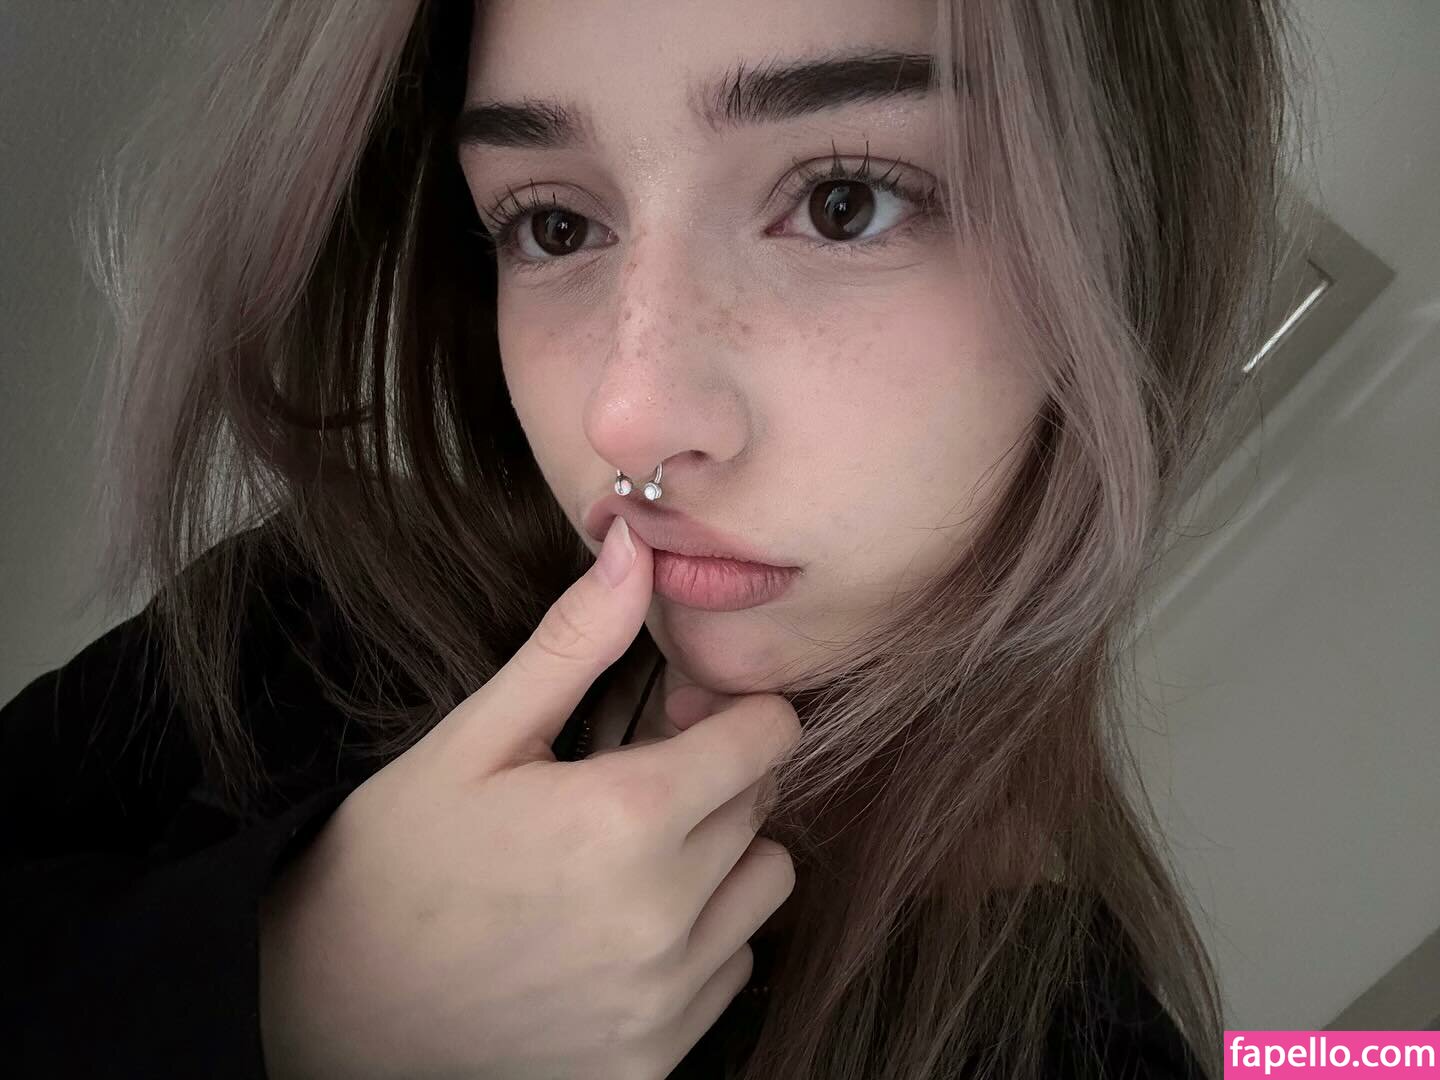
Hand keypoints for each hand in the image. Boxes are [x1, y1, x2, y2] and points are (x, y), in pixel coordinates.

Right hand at [258, 516, 799, 1079]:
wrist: (327, 1009)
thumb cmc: (393, 858)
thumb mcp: (475, 738)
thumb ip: (572, 643)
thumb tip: (635, 546)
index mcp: (627, 818)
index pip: (768, 737)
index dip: (734, 711)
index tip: (684, 716)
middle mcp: (664, 915)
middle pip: (763, 806)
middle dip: (717, 778)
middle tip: (634, 782)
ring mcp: (662, 998)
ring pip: (762, 888)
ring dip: (722, 859)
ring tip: (634, 857)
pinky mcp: (651, 1060)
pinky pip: (731, 970)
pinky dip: (699, 941)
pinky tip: (621, 929)